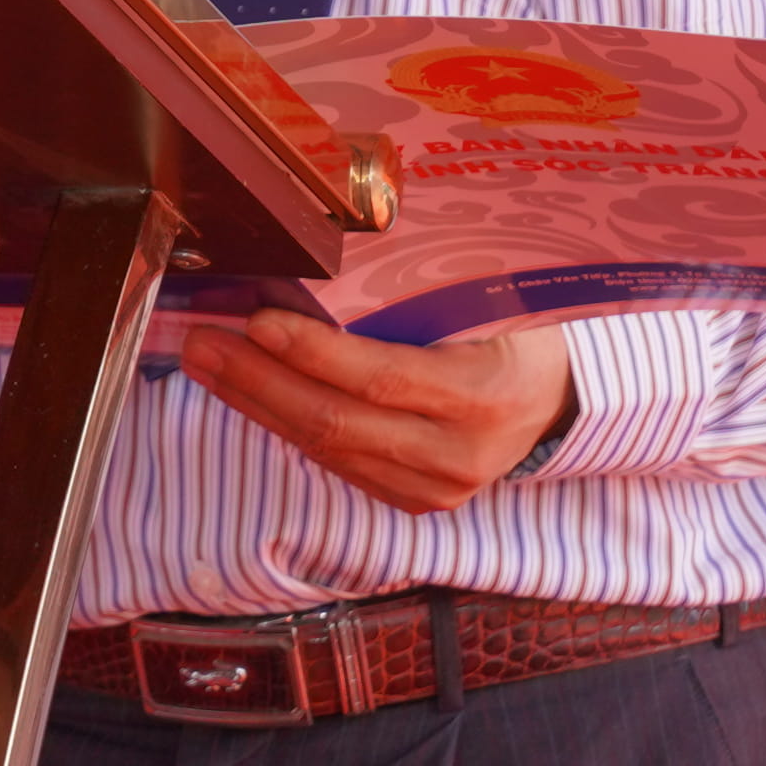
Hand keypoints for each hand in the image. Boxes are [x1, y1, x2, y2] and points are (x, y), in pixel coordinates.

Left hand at [163, 313, 576, 515]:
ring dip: (257, 405)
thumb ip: (418, 295)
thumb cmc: (518, 331)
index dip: (312, 353)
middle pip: (338, 423)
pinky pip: (337, 464)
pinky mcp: (415, 501)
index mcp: (483, 394)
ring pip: (327, 449)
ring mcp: (435, 487)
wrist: (562, 398)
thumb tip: (320, 264)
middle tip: (202, 342)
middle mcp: (458, 453)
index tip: (256, 319)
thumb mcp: (488, 303)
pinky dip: (287, 427)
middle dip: (258, 381)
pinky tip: (250, 395)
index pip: (381, 378)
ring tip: (207, 363)